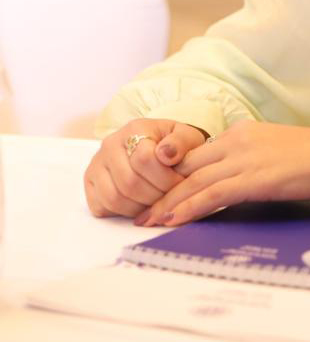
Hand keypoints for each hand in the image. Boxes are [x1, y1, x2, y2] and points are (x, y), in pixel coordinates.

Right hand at [84, 119, 205, 218]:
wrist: (160, 147)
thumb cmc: (175, 145)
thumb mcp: (186, 137)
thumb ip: (181, 142)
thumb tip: (166, 154)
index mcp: (134, 129)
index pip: (144, 159)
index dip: (166, 178)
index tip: (180, 183)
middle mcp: (110, 144)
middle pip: (129, 182)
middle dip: (155, 197)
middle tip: (171, 198)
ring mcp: (97, 164)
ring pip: (114, 198)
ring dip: (140, 208)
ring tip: (157, 203)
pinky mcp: (91, 183)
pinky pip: (102, 207)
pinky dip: (123, 213)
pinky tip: (141, 205)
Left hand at [135, 121, 309, 226]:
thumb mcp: (269, 152)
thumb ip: (243, 162)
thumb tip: (223, 186)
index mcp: (238, 133)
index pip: (194, 155)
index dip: (169, 176)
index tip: (152, 193)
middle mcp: (236, 141)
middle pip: (187, 168)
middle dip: (160, 191)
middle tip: (139, 213)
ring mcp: (245, 158)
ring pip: (195, 181)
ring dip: (168, 203)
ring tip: (148, 222)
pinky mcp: (255, 177)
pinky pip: (214, 193)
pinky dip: (190, 207)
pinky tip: (175, 219)